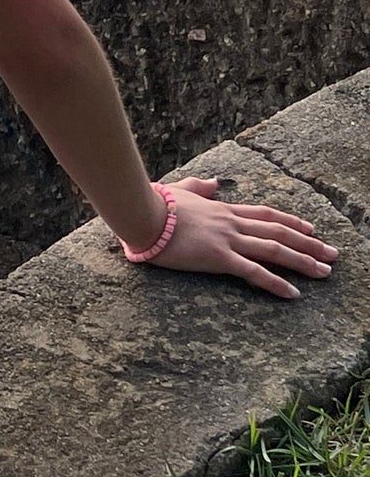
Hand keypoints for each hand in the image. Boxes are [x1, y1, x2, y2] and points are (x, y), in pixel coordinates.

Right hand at [147, 177, 337, 298]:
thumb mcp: (179, 189)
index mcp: (222, 209)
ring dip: (303, 261)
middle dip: (309, 243)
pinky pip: (254, 272)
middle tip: (332, 254)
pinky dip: (276, 283)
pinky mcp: (219, 257)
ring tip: (325, 272)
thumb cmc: (155, 202)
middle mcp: (231, 222)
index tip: (311, 229)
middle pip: (279, 232)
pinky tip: (293, 293)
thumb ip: (198, 186)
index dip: (291, 221)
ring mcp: (227, 239)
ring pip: (275, 250)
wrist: (143, 213)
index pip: (265, 214)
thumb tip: (212, 182)